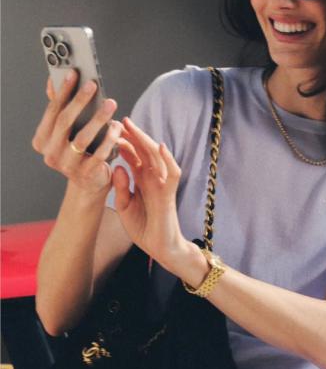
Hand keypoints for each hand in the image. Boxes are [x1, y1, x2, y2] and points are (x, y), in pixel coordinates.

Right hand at [31, 69, 122, 194]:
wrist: (89, 182)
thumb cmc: (79, 151)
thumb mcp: (67, 131)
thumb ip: (60, 107)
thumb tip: (52, 81)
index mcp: (42, 140)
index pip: (52, 112)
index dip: (63, 92)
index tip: (73, 73)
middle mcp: (51, 154)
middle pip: (64, 122)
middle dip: (79, 101)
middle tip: (93, 85)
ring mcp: (67, 166)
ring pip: (82, 137)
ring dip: (98, 118)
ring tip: (111, 104)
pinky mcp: (86, 173)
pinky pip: (99, 153)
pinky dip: (109, 138)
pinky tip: (117, 126)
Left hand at [111, 116, 186, 262]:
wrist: (159, 248)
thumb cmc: (144, 228)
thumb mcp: (124, 206)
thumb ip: (121, 187)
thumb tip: (116, 166)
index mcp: (141, 180)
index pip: (133, 156)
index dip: (123, 142)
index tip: (109, 130)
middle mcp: (153, 178)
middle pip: (144, 151)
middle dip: (133, 135)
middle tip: (119, 120)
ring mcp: (162, 184)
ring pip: (156, 156)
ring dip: (145, 141)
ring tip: (133, 127)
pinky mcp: (169, 193)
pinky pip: (172, 173)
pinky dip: (168, 159)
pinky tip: (160, 146)